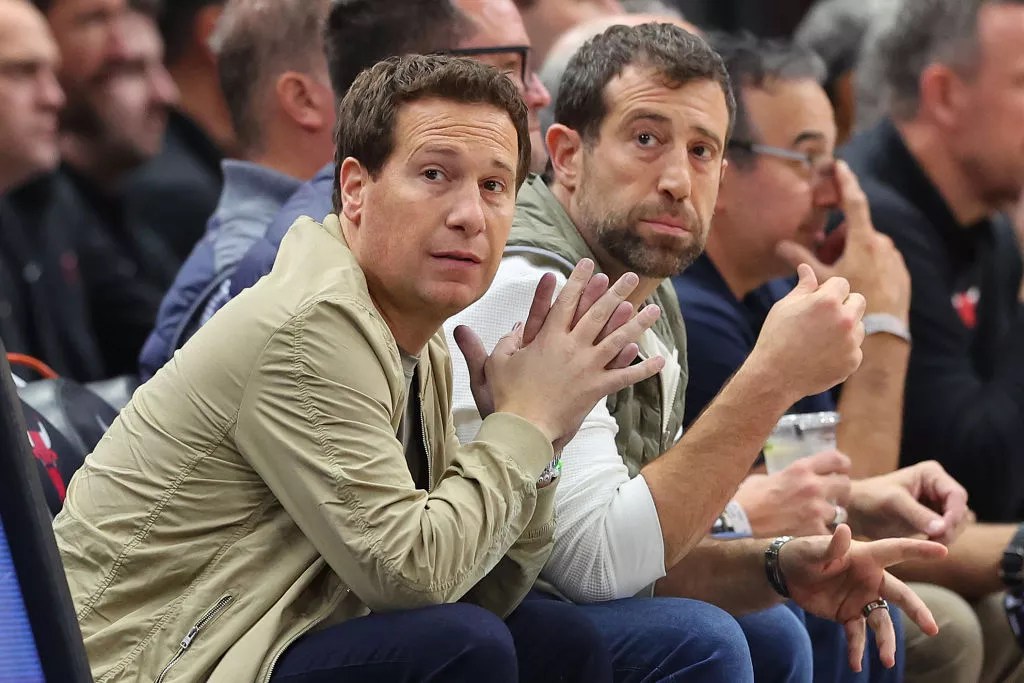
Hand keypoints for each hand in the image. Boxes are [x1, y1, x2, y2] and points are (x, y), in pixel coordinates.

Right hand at [454, 259, 664, 448]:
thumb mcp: (498, 362)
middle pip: (599, 313)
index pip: (567, 301)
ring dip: (638, 323)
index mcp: (549, 337)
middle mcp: (573, 347)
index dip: (578, 280)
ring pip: (619, 339)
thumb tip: (517, 325)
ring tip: (654, 309)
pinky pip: (625, 377)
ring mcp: (588, 367)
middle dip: (616, 292)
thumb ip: (507, 340)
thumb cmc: (508, 395)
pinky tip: (659, 360)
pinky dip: (642, 369)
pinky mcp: (597, 388)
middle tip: (631, 277)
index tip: (588, 264)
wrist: (524, 427)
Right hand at [734, 451, 851, 536]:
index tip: (839, 473)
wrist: (739, 520)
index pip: (837, 459)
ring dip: (831, 515)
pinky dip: (821, 534)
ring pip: (840, 512)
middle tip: (832, 499)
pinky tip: (809, 534)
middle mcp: (812, 486)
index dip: (842, 467)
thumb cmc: (747, 497)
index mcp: (800, 468)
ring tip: (817, 519)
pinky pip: (828, 532)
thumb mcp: (767, 477)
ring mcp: (815, 509)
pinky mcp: (812, 529)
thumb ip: (787, 476)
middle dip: (840, 492)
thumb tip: (792, 481)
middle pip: (845, 484)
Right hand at [747, 264, 865, 402]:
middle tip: (822, 318)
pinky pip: (855, 349)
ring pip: (859, 325)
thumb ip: (803, 286)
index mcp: (828, 301)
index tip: (814, 303)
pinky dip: (842, 351)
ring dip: (845, 328)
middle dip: (844, 305)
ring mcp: (851, 342)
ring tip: (819, 339)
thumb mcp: (785, 306)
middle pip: (858, 301)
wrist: (775, 376)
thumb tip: (806, 267)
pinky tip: (821, 356)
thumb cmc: (776, 337)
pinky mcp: (853, 361)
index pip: (842, 284)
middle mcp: (845, 319)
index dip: (827, 291)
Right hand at [776, 161, 910, 320]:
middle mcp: (883, 245)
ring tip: (840, 279)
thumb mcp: (821, 281)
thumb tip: (780, 244)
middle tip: (825, 260)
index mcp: (863, 242)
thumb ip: (800, 259)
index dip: (845, 181)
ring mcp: (894, 259)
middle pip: (856, 231)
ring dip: (852, 255)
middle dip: (839, 240)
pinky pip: (880, 262)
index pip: (854, 202)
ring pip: (868, 247)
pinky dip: (866, 267)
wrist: (883, 334)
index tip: (839, 165)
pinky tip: (856, 288)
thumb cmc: (848, 305)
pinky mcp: (901, 273)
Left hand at [781, 525, 946, 670]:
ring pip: (882, 622)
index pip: (897, 551)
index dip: (919, 550)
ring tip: (887, 661)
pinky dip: (857, 649)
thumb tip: (845, 530)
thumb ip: (831, 546)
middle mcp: (870, 579)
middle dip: (917, 611)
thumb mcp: (814, 550)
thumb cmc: (803, 554)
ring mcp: (861, 599)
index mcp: (866, 557)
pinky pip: (857, 634)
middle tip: (932, 629)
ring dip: (885, 642)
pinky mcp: (848, 615)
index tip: (943, 551)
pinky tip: (856, 664)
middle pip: (900, 595)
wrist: (786, 574)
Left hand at [847, 461, 970, 544]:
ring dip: (948, 535)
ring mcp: (937, 503)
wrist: (856, 511)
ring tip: (928, 542)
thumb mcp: (894, 503)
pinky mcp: (932, 519)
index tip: (943, 531)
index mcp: (931, 474)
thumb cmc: (871, 498)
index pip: (956, 495)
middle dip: (952, 527)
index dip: (954, 514)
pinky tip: (926, 543)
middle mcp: (938, 486)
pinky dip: (942, 539)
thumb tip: (943, 528)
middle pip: (960, 510)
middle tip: (936, 541)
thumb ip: (918, 514)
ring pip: (957, 523)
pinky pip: (947, 531)